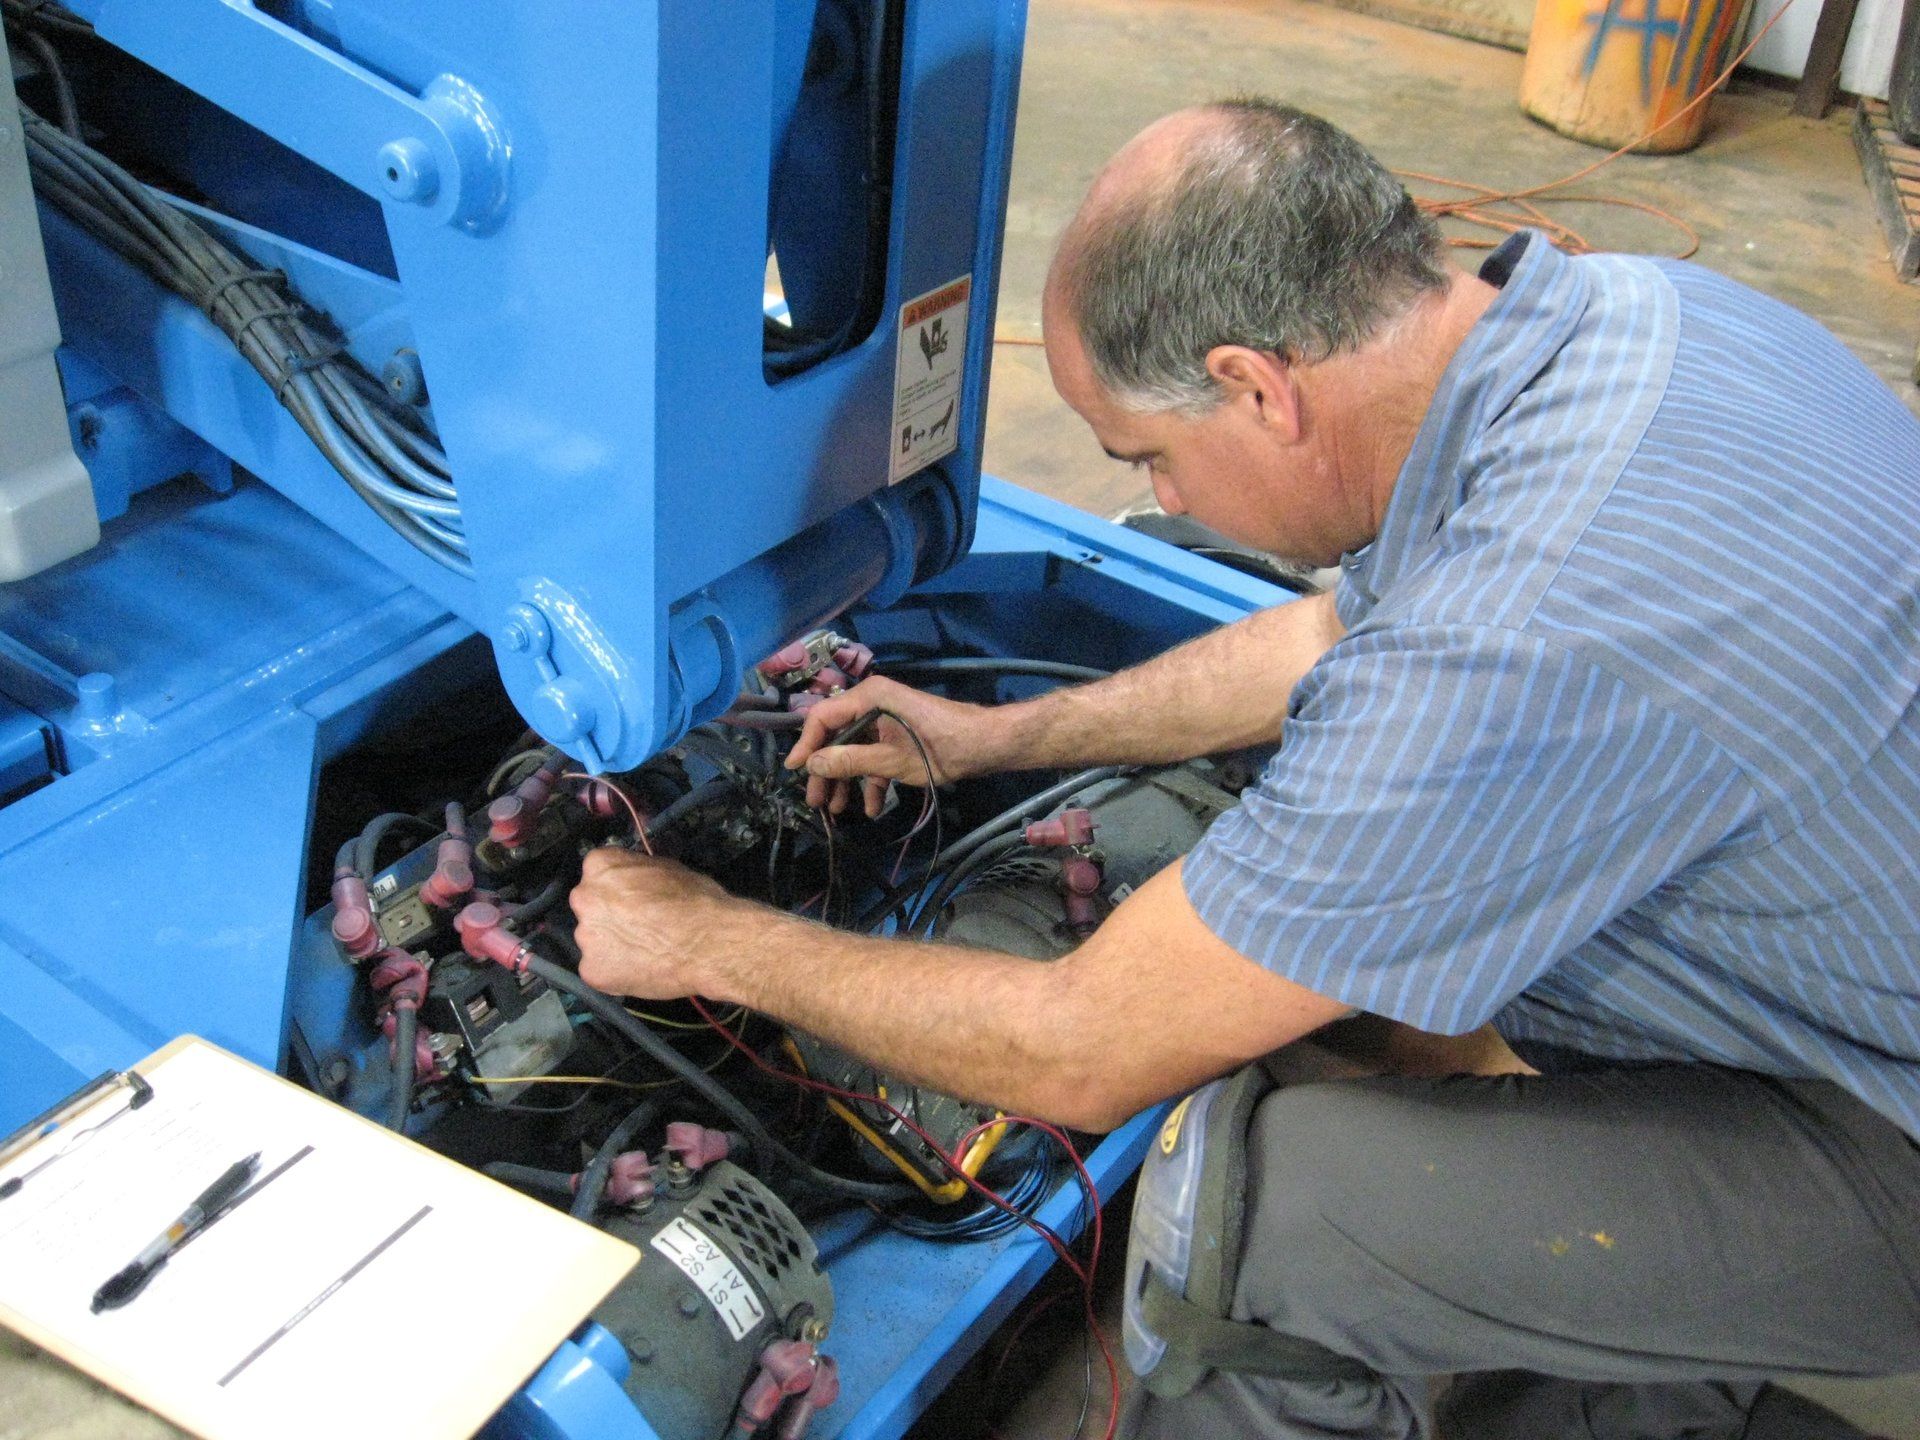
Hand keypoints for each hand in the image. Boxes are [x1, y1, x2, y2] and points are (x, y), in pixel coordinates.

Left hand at [570, 848, 735, 999]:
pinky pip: (600, 969)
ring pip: (595, 940)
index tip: (633, 898)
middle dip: (610, 916)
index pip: (599, 873)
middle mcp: (584, 899)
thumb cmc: (696, 903)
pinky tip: (641, 968)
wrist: (708, 945)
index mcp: (600, 867)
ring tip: (645, 950)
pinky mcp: (591, 971)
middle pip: (591, 907)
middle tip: (639, 926)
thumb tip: (637, 883)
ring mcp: (585, 938)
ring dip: (612, 944)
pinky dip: (616, 971)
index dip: (618, 888)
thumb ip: (639, 874)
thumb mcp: (668, 868)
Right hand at [784, 676, 997, 816]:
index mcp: (869, 697)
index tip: (794, 772)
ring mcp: (886, 719)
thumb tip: (811, 764)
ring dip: (847, 780)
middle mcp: (873, 703)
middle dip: (826, 771)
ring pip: (855, 750)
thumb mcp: (891, 760)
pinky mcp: (898, 735)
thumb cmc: (939, 747)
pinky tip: (870, 808)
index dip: (805, 744)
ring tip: (837, 811)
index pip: (822, 717)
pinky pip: (876, 755)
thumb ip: (849, 760)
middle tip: (815, 801)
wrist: (985, 745)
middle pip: (837, 737)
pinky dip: (872, 779)